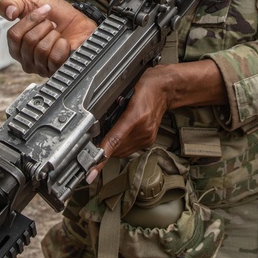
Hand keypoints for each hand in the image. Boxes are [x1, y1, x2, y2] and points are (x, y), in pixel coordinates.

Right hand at [0, 0, 96, 76]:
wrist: (81, 22)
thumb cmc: (58, 17)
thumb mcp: (33, 4)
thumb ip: (14, 5)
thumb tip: (7, 13)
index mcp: (17, 47)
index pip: (13, 35)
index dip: (30, 20)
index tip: (45, 10)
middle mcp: (26, 60)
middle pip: (28, 41)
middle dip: (44, 26)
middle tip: (53, 25)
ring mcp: (41, 68)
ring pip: (41, 50)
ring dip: (54, 35)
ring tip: (58, 34)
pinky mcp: (56, 71)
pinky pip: (54, 58)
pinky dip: (62, 45)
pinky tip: (65, 43)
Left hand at [85, 65, 173, 182]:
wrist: (166, 90)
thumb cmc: (146, 87)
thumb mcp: (123, 92)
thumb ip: (110, 107)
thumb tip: (94, 123)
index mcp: (135, 116)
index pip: (114, 140)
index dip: (101, 155)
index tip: (92, 170)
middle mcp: (143, 130)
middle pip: (115, 149)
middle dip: (103, 146)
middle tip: (95, 138)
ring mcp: (147, 137)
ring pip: (121, 152)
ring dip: (112, 147)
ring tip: (110, 132)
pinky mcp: (149, 141)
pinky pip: (129, 150)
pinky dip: (121, 145)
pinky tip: (120, 134)